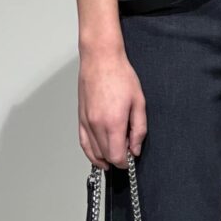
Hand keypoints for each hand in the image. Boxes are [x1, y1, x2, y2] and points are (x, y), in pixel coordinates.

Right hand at [77, 44, 146, 169]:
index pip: (116, 157)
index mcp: (113, 122)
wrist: (100, 59)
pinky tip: (99, 155)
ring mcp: (86, 122)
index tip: (131, 156)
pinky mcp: (81, 118)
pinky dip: (91, 152)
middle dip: (118, 157)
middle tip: (127, 147)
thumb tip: (135, 149)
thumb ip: (139, 130)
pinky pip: (83, 143)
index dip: (126, 161)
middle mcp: (96, 125)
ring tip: (116, 149)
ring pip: (94, 152)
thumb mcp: (139, 103)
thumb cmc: (119, 75)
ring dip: (105, 156)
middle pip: (105, 157)